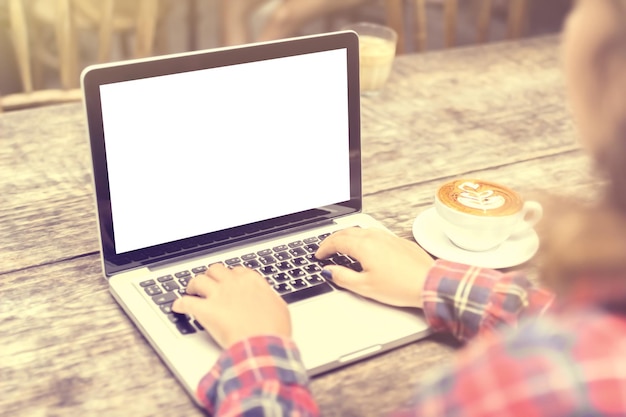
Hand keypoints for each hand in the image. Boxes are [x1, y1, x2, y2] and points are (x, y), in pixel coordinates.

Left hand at [172, 263, 290, 347]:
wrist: (263, 345)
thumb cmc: (273, 330)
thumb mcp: (279, 309)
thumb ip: (269, 299)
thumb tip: (267, 298)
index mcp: (252, 282)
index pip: (237, 271)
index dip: (230, 276)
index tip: (229, 282)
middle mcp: (234, 284)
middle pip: (216, 270)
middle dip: (210, 276)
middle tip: (208, 284)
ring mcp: (218, 295)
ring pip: (199, 280)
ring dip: (193, 285)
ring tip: (191, 291)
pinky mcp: (206, 310)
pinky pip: (186, 302)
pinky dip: (180, 304)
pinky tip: (178, 307)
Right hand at [315, 228, 434, 307]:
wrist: (429, 283)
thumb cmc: (400, 286)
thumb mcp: (365, 286)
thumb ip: (343, 277)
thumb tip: (329, 271)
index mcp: (363, 246)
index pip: (337, 241)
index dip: (324, 248)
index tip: (318, 255)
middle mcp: (375, 237)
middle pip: (347, 232)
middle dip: (333, 239)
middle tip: (325, 249)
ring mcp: (388, 237)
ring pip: (361, 230)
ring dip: (348, 236)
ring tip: (342, 246)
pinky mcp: (398, 241)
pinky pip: (375, 234)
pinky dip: (363, 238)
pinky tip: (365, 247)